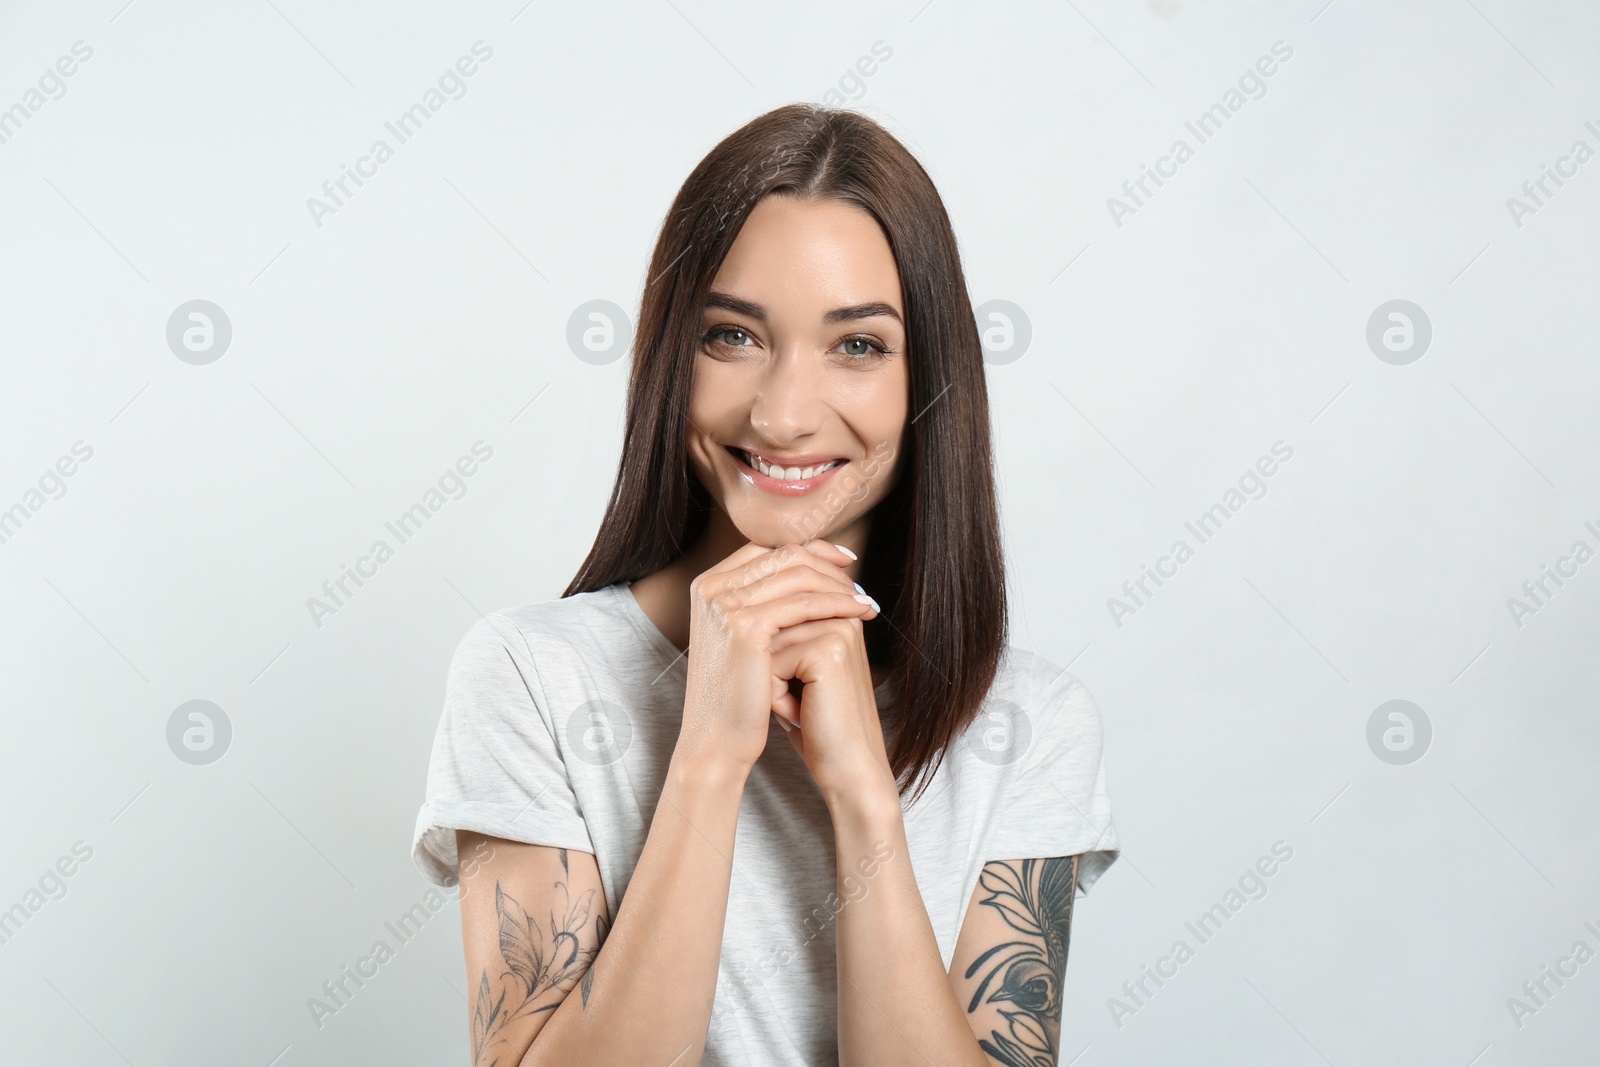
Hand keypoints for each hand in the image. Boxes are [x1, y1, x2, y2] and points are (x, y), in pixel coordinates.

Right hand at [676, 540, 877, 774]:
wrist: (717, 742)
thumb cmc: (738, 695)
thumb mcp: (747, 640)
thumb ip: (765, 603)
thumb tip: (810, 572)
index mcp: (708, 585)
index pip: (768, 549)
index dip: (810, 551)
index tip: (844, 562)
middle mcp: (711, 587)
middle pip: (784, 556)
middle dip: (828, 567)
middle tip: (859, 584)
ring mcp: (724, 604)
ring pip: (797, 575)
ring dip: (839, 585)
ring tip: (865, 601)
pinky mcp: (745, 626)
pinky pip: (803, 603)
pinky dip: (837, 604)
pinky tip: (859, 612)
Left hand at [767, 563, 895, 807]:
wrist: (850, 769)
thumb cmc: (819, 726)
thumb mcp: (797, 674)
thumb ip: (782, 639)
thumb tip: (744, 619)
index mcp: (838, 615)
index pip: (774, 621)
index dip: (774, 664)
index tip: (806, 692)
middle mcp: (841, 616)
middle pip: (768, 631)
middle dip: (772, 672)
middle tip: (805, 703)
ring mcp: (837, 631)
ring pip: (765, 646)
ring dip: (772, 684)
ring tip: (804, 708)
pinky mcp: (827, 651)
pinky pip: (770, 665)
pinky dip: (776, 697)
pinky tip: (802, 714)